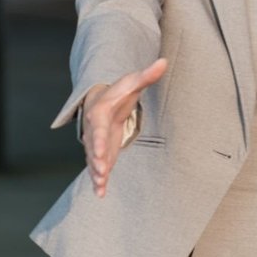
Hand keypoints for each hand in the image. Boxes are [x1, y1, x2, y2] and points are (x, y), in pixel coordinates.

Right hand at [82, 58, 166, 197]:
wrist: (100, 101)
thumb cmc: (118, 92)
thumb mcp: (132, 83)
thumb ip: (147, 75)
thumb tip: (164, 61)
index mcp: (99, 114)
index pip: (97, 128)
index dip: (97, 140)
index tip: (99, 151)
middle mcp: (93, 131)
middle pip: (92, 147)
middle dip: (96, 160)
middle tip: (101, 172)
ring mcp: (94, 144)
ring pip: (93, 161)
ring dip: (96, 174)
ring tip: (100, 187)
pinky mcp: (100, 154)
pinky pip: (97, 168)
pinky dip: (98, 181)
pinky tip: (100, 195)